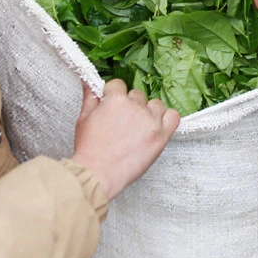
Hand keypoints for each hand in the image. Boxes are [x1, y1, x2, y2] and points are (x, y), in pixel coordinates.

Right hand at [71, 80, 180, 199]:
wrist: (97, 174)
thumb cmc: (90, 149)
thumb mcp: (84, 118)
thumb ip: (90, 97)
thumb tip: (89, 83)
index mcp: (116, 99)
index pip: (118, 85)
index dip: (114, 96)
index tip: (112, 106)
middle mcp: (136, 107)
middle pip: (137, 95)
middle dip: (130, 106)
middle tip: (123, 124)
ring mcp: (151, 120)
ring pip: (155, 105)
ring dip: (148, 112)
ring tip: (138, 129)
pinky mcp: (161, 135)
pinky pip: (173, 117)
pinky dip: (167, 119)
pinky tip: (156, 127)